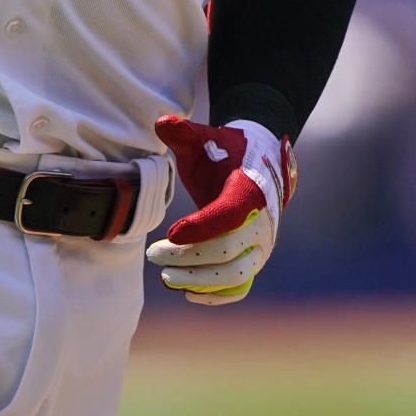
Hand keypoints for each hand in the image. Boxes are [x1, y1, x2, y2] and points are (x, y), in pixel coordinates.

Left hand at [145, 115, 295, 304]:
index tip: (170, 232)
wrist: (257, 164)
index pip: (227, 216)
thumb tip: (161, 121)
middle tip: (154, 253)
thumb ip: (184, 133)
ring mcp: (261, 246)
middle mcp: (261, 224)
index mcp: (250, 192)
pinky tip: (187, 292)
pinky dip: (217, 295)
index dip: (200, 227)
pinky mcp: (255, 260)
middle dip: (189, 257)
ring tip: (165, 277)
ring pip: (235, 275)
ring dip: (199, 281)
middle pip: (228, 252)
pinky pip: (240, 286)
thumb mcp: (205, 139)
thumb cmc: (225, 152)